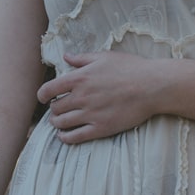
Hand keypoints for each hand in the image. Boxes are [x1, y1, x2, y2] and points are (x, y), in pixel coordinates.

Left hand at [37, 52, 161, 143]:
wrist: (153, 86)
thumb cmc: (131, 68)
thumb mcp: (104, 57)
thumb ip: (82, 58)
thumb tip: (65, 57)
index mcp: (79, 78)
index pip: (48, 90)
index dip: (41, 95)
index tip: (43, 98)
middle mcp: (81, 97)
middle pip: (54, 108)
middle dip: (53, 109)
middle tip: (57, 109)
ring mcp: (90, 114)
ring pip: (61, 124)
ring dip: (57, 123)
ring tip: (60, 122)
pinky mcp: (101, 128)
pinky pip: (75, 137)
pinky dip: (65, 138)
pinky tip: (64, 136)